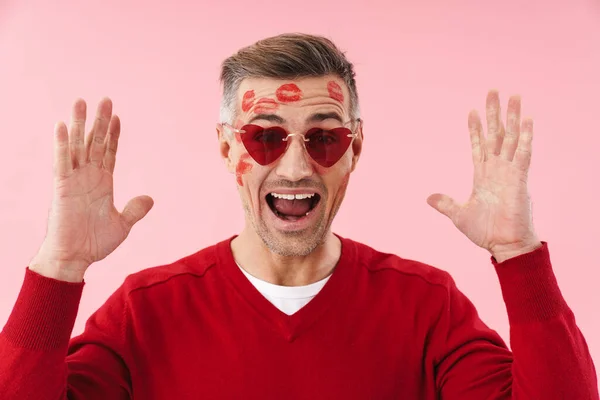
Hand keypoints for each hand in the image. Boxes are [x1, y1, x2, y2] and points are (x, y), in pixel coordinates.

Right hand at [30, 98, 153, 280]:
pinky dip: (62, 144)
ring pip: (78, 146)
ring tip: (82, 102)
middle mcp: (88, 177)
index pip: (109, 152)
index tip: (117, 117)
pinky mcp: (62, 187)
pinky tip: (63, 125)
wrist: (76, 258)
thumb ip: (135, 210)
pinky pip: (62, 162)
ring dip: (80, 124)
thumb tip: (150, 198)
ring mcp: (74, 180)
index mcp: (103, 183)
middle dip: (100, 122)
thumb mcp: (122, 224)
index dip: (113, 135)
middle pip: (95, 143)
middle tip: (105, 99)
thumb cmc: (95, 243)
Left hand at [426, 90, 540, 262]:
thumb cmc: (485, 231)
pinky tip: (526, 120)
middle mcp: (497, 169)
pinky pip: (524, 154)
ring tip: (513, 96)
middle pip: (496, 134)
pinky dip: (525, 137)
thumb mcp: (459, 215)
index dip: (475, 129)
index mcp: (483, 175)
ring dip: (512, 117)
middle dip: (494, 113)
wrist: (503, 245)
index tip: (471, 111)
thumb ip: (445, 204)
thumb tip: (428, 197)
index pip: (479, 146)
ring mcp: (509, 172)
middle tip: (493, 91)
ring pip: (511, 138)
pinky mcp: (520, 179)